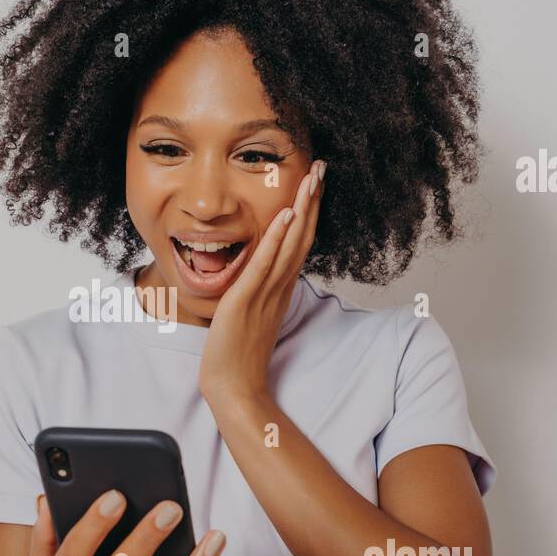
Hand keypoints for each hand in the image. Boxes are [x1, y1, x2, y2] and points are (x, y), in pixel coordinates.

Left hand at [198, 158, 324, 405]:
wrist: (234, 388)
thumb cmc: (239, 356)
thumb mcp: (252, 315)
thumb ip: (258, 292)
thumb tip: (258, 275)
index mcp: (279, 289)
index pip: (299, 243)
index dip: (309, 212)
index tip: (314, 184)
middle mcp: (278, 288)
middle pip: (302, 236)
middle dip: (312, 200)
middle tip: (322, 168)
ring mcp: (266, 293)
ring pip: (290, 244)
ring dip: (302, 209)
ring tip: (311, 178)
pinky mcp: (247, 300)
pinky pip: (265, 265)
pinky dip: (276, 239)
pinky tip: (286, 216)